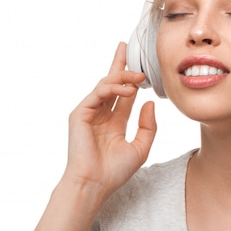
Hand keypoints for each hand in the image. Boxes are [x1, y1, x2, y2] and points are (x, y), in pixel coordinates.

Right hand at [64, 42, 156, 200]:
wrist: (95, 184)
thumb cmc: (115, 171)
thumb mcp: (141, 147)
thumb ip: (148, 125)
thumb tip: (150, 102)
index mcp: (114, 122)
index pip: (125, 94)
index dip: (132, 79)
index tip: (142, 66)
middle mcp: (101, 114)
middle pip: (111, 82)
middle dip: (118, 64)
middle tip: (126, 46)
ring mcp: (89, 112)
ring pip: (106, 85)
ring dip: (123, 77)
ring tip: (140, 76)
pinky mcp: (79, 113)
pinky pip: (98, 93)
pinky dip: (113, 88)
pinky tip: (128, 90)